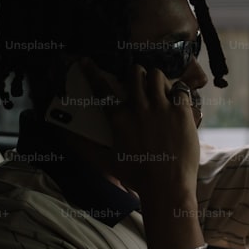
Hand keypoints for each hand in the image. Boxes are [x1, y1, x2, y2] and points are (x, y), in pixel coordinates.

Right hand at [80, 57, 199, 207]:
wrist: (167, 187)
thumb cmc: (137, 177)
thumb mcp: (108, 162)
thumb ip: (87, 147)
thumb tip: (66, 139)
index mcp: (118, 118)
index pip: (101, 89)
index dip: (92, 72)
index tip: (86, 61)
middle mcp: (139, 108)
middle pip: (135, 74)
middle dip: (135, 74)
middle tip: (139, 82)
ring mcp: (161, 107)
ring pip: (157, 75)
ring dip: (156, 78)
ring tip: (159, 88)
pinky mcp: (181, 112)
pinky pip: (180, 89)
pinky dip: (177, 91)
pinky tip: (177, 100)